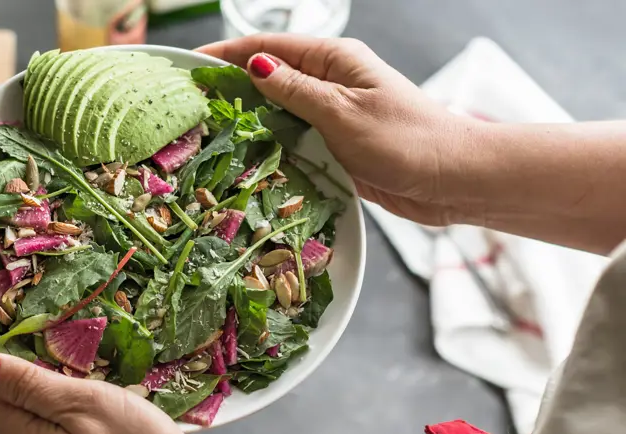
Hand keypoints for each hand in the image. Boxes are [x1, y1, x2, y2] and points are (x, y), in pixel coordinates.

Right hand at [198, 34, 478, 226]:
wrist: (452, 179)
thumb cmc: (405, 140)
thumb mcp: (342, 111)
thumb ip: (295, 91)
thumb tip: (253, 66)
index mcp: (334, 60)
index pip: (267, 48)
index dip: (225, 55)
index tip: (189, 67)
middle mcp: (329, 82)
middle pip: (268, 78)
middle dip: (229, 89)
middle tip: (188, 108)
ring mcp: (331, 114)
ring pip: (277, 112)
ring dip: (247, 121)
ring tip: (205, 135)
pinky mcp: (335, 144)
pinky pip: (292, 139)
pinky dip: (269, 146)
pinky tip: (244, 159)